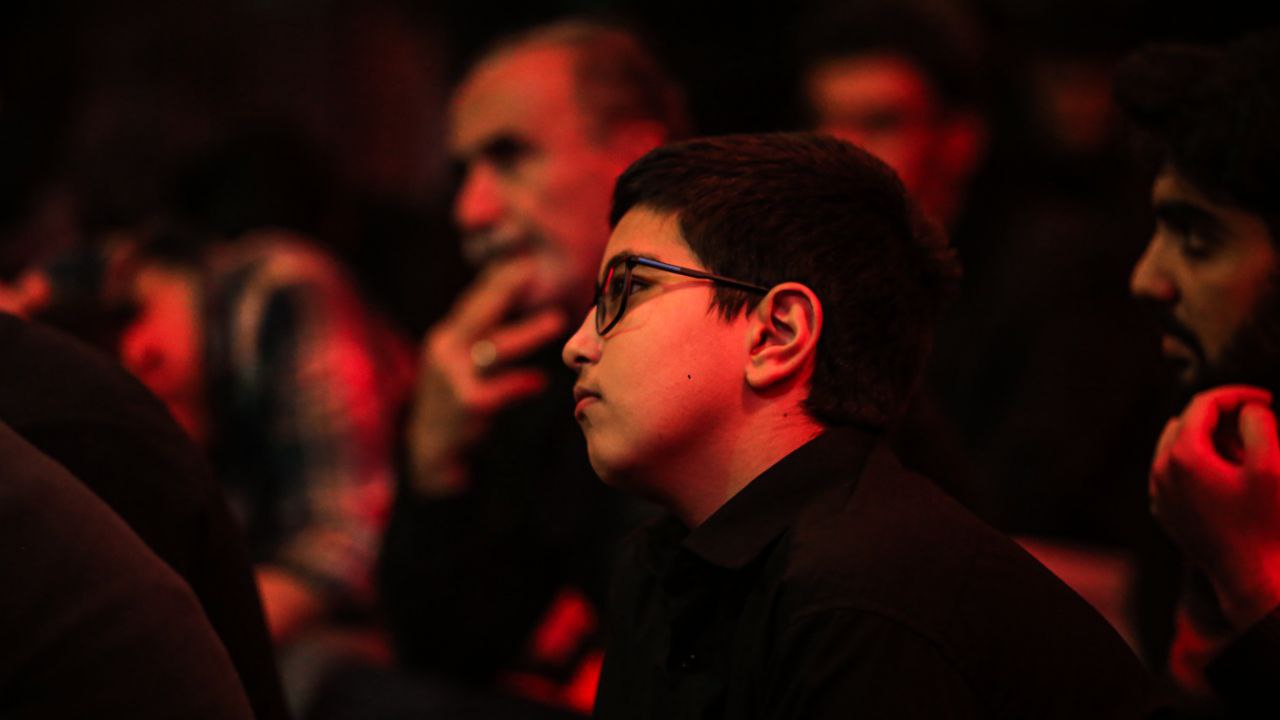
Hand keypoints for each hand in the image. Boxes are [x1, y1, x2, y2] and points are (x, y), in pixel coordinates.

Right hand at [407, 259, 565, 494]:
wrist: (430, 452)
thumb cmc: (454, 405)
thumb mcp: (464, 367)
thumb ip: (486, 342)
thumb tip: (520, 310)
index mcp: (446, 340)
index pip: (473, 302)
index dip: (497, 280)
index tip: (522, 260)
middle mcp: (444, 352)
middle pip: (479, 314)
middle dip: (506, 289)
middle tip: (534, 270)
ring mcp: (452, 378)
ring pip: (494, 348)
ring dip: (527, 332)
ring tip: (557, 320)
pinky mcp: (466, 404)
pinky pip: (499, 390)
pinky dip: (520, 384)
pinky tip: (540, 382)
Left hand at [1150, 385, 1279, 630]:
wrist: (1254, 581)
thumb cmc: (1268, 525)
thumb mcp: (1273, 466)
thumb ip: (1259, 423)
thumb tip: (1246, 410)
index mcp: (1183, 456)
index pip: (1204, 404)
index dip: (1238, 395)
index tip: (1268, 401)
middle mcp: (1160, 472)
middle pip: (1186, 422)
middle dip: (1222, 418)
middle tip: (1259, 427)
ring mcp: (1159, 494)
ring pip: (1177, 447)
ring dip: (1210, 441)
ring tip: (1247, 456)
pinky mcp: (1165, 512)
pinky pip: (1175, 473)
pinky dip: (1199, 464)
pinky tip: (1230, 479)